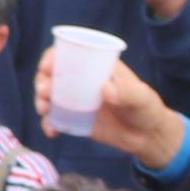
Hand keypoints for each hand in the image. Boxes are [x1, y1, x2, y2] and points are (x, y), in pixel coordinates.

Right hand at [35, 44, 185, 167]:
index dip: (53, 57)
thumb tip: (105, 89)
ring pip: (50, 96)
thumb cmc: (147, 109)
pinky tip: (52, 131)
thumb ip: (128, 93)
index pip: (69, 54)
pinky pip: (55, 120)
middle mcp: (82, 81)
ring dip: (41, 100)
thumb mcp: (142, 98)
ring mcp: (76, 101)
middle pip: (53, 74)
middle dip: (42, 81)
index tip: (46, 67)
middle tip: (44, 92)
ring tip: (44, 110)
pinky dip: (49, 124)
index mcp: (95, 66)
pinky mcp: (74, 120)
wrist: (148, 137)